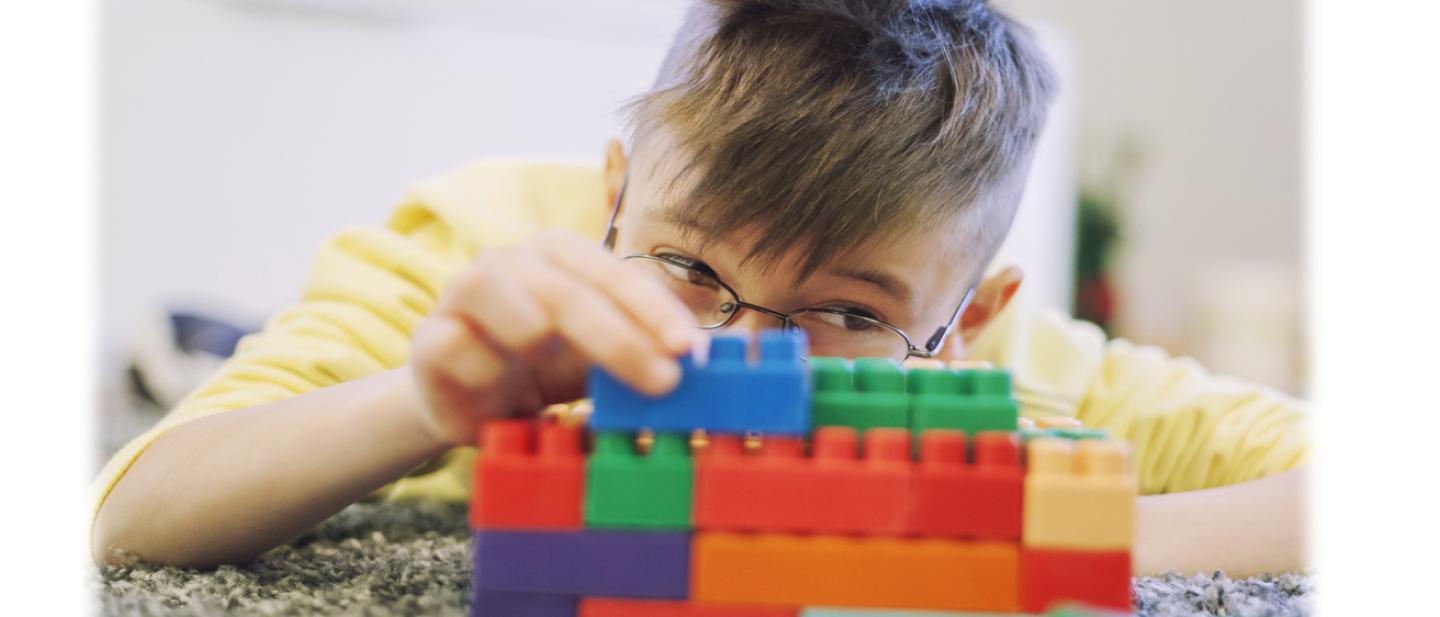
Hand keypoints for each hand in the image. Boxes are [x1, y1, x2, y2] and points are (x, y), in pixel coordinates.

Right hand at [410, 229, 700, 445]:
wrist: (471, 403)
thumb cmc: (544, 367)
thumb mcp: (601, 355)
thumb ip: (644, 347)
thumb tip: (707, 360)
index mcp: (559, 254)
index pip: (614, 272)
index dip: (654, 309)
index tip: (691, 349)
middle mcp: (510, 261)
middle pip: (570, 292)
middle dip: (622, 340)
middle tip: (664, 382)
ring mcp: (464, 294)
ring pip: (514, 308)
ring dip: (549, 349)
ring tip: (566, 387)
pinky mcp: (431, 338)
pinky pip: (466, 353)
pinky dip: (494, 379)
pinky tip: (505, 395)